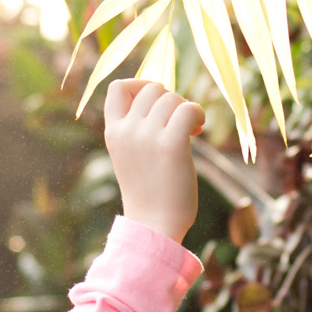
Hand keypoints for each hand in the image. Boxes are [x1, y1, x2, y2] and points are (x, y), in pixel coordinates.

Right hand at [102, 79, 203, 242]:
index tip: (155, 104)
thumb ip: (136, 127)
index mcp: (113, 132)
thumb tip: (162, 96)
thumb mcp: (130, 154)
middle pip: (152, 89)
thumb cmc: (148, 191)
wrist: (154, 225)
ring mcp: (148, 137)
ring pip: (172, 98)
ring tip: (191, 131)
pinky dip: (197, 113)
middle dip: (170, 100)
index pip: (117, 87)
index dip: (140, 86)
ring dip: (186, 109)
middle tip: (178, 123)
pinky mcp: (172, 145)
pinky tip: (198, 130)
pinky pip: (188, 109)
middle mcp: (127, 131)